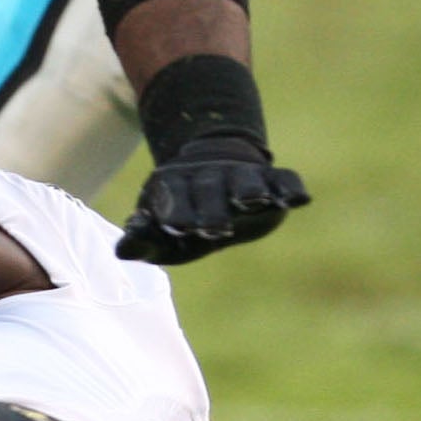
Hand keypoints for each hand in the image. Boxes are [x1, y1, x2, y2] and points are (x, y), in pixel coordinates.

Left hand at [117, 134, 310, 265]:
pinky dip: (291, 187)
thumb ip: (143, 240)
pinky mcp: (271, 178)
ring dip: (250, 189)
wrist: (212, 169)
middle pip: (210, 190)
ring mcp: (241, 175)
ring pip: (246, 179)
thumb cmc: (182, 212)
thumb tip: (122, 252)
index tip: (181, 228)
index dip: (178, 213)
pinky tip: (298, 200)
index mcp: (175, 187)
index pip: (175, 199)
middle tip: (216, 229)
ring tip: (255, 200)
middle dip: (213, 208)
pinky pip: (284, 178)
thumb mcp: (161, 230)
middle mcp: (208, 177)